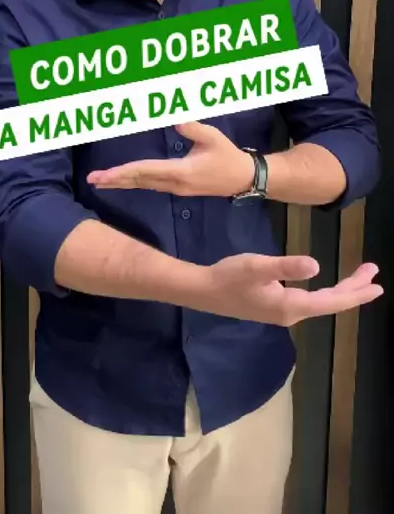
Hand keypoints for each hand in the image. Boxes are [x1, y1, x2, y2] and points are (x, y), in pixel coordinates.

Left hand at [87, 121, 253, 196]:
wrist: (242, 179)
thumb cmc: (228, 156)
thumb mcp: (213, 137)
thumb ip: (193, 128)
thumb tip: (174, 118)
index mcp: (181, 172)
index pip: (146, 170)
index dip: (124, 171)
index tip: (106, 174)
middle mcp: (174, 184)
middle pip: (139, 181)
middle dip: (115, 180)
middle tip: (92, 179)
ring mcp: (175, 189)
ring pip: (143, 185)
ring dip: (121, 182)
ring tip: (100, 181)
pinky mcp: (177, 188)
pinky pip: (150, 185)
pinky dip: (133, 182)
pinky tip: (122, 181)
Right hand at [198, 255, 382, 324]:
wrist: (203, 291)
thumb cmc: (229, 276)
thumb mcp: (257, 266)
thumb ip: (286, 266)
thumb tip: (317, 265)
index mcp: (291, 305)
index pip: (333, 301)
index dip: (357, 293)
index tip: (378, 284)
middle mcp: (291, 314)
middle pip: (331, 303)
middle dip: (354, 289)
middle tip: (373, 272)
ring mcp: (283, 314)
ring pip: (322, 303)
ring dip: (342, 290)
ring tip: (359, 277)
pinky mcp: (275, 309)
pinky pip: (310, 302)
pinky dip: (327, 293)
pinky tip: (328, 287)